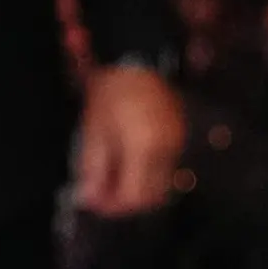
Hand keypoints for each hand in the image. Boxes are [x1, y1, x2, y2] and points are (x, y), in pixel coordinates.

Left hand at [74, 64, 185, 217]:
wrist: (137, 63)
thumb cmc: (111, 94)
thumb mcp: (94, 132)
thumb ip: (93, 169)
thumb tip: (88, 199)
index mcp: (144, 148)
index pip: (134, 195)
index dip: (113, 206)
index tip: (93, 203)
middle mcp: (167, 151)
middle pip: (152, 196)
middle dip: (126, 202)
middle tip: (102, 196)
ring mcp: (177, 145)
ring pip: (161, 185)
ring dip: (137, 190)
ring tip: (112, 181)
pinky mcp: (179, 139)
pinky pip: (165, 169)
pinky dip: (146, 176)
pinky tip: (127, 166)